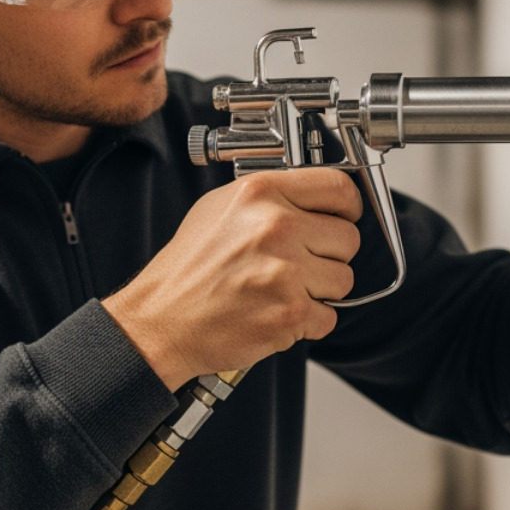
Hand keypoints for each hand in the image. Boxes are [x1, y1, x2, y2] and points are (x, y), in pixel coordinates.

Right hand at [103, 169, 361, 389]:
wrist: (162, 320)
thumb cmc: (188, 269)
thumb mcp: (219, 209)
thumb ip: (270, 198)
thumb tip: (314, 197)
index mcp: (260, 193)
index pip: (339, 188)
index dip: (347, 207)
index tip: (344, 217)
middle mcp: (276, 226)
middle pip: (348, 237)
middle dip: (329, 254)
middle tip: (299, 264)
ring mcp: (286, 271)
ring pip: (344, 279)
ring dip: (321, 290)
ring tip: (282, 289)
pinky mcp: (290, 312)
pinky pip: (329, 316)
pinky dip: (308, 321)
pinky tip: (275, 311)